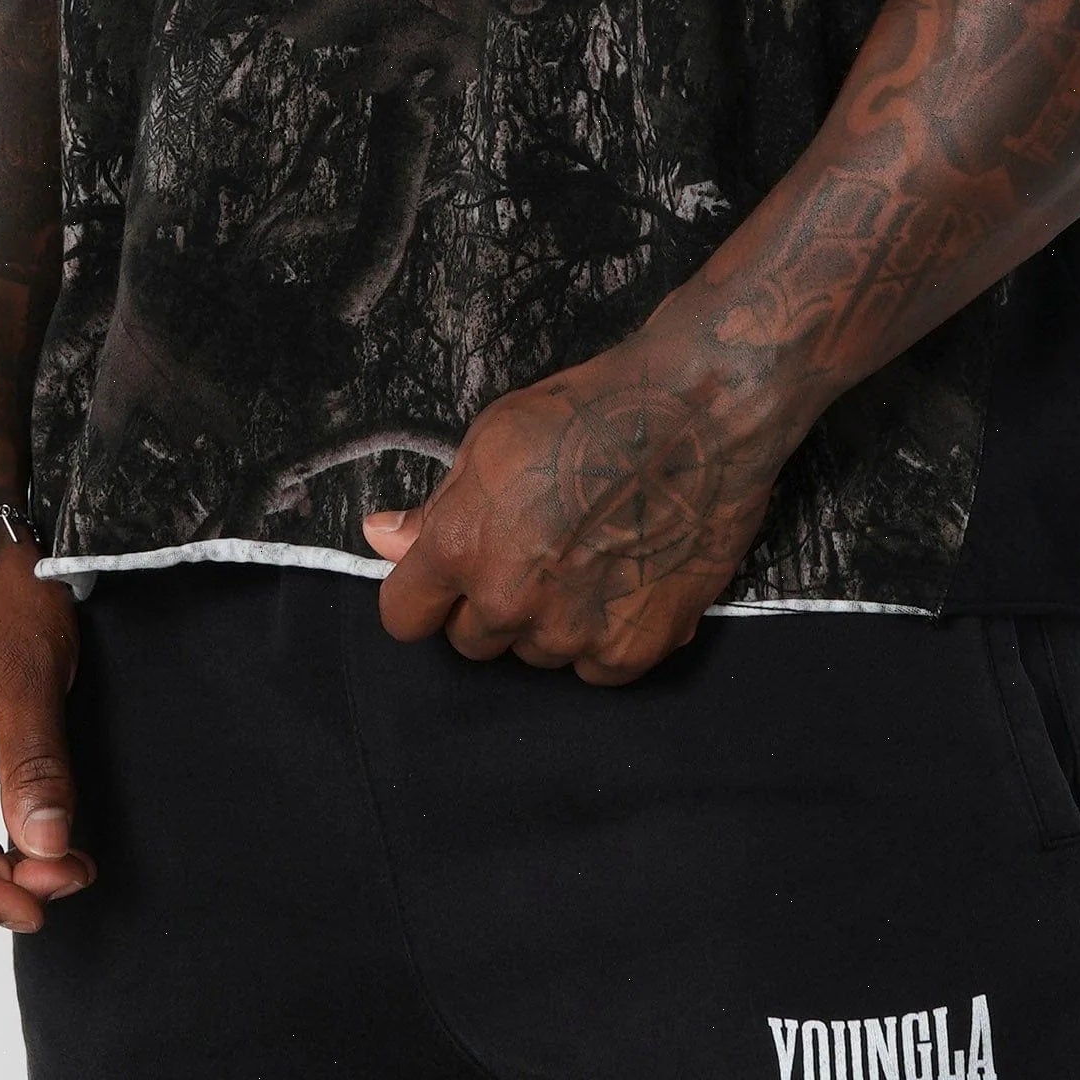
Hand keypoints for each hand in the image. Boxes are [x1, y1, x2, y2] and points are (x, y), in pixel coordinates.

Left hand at [364, 338, 785, 684]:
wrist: (698, 413)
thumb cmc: (591, 410)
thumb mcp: (494, 437)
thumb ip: (436, 506)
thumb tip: (380, 537)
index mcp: (462, 545)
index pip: (405, 616)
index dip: (426, 595)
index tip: (451, 578)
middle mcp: (509, 600)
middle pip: (472, 640)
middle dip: (492, 603)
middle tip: (537, 551)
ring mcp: (572, 632)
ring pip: (536, 653)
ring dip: (551, 621)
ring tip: (593, 556)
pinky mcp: (632, 649)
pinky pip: (595, 669)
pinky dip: (606, 636)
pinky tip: (628, 580)